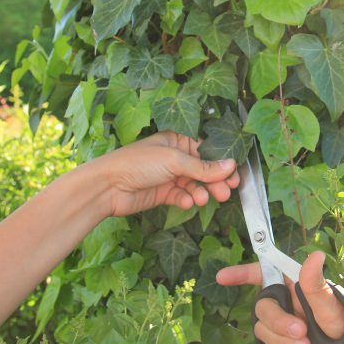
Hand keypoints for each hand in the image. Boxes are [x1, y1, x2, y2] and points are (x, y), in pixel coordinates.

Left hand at [94, 131, 239, 217]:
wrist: (109, 187)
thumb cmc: (137, 163)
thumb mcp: (174, 160)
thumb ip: (204, 167)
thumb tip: (231, 166)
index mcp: (176, 141)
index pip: (206, 150)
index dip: (221, 162)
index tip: (235, 175)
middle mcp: (173, 157)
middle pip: (202, 169)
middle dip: (215, 180)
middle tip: (227, 191)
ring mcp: (168, 176)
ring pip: (194, 185)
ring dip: (202, 192)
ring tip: (205, 199)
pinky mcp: (163, 193)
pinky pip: (182, 196)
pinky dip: (187, 200)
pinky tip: (187, 202)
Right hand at [216, 251, 343, 343]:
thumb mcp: (335, 307)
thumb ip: (316, 285)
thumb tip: (314, 255)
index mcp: (298, 287)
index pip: (265, 273)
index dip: (242, 274)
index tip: (222, 277)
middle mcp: (289, 305)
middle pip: (262, 308)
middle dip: (278, 323)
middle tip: (301, 333)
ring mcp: (286, 328)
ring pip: (264, 333)